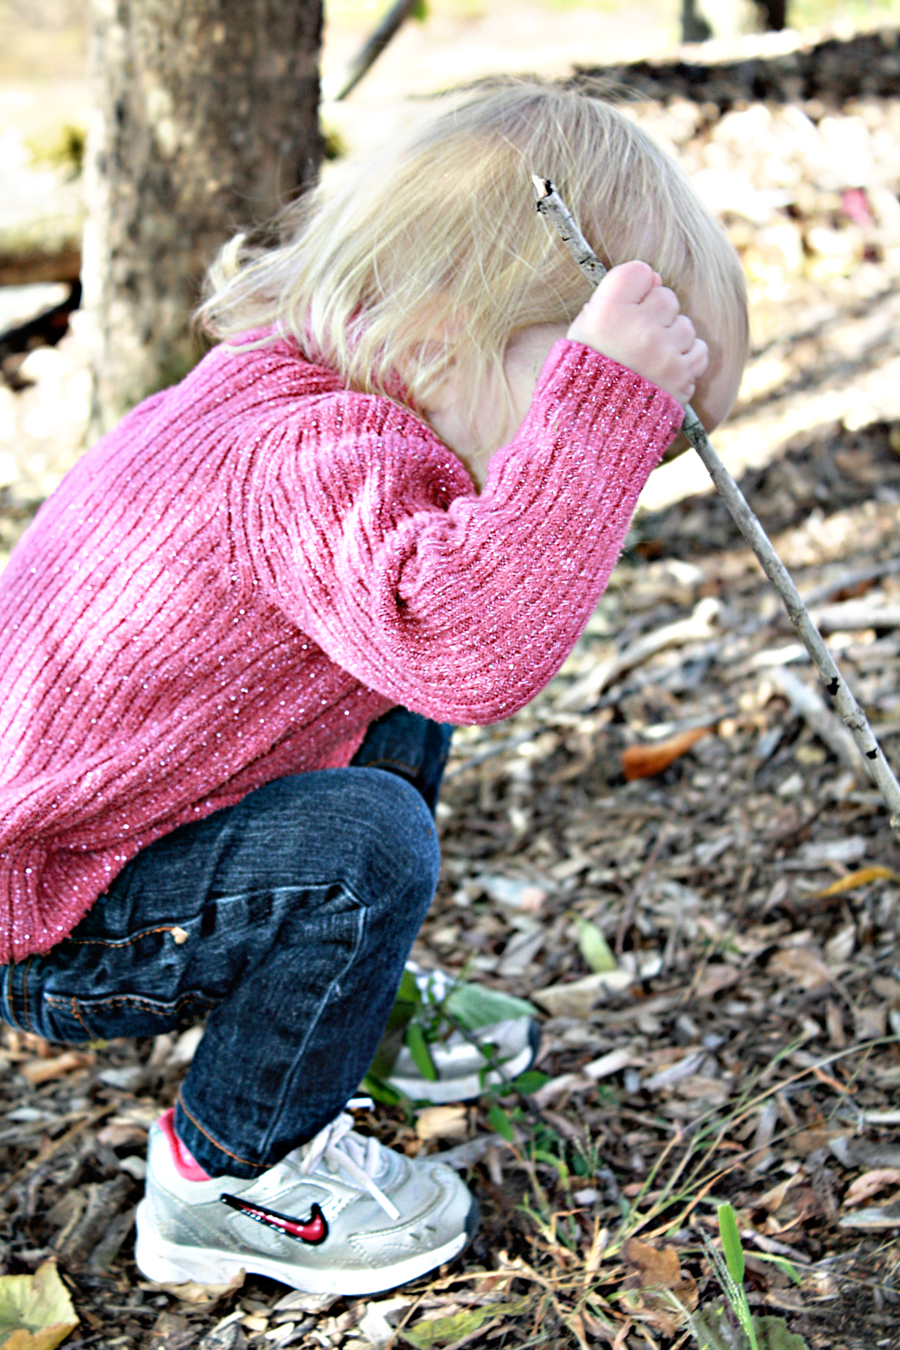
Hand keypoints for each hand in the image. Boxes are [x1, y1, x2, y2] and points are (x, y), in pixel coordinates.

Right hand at [566, 260, 707, 406]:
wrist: (591, 430)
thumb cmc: (584, 378)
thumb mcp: (582, 333)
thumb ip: (611, 301)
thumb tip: (654, 279)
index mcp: (605, 313)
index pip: (639, 272)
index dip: (637, 287)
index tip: (630, 303)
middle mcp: (637, 328)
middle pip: (666, 297)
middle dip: (655, 315)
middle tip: (637, 340)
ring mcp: (663, 352)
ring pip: (685, 324)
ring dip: (671, 339)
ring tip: (649, 361)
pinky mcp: (682, 375)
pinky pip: (699, 350)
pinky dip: (686, 360)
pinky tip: (665, 372)